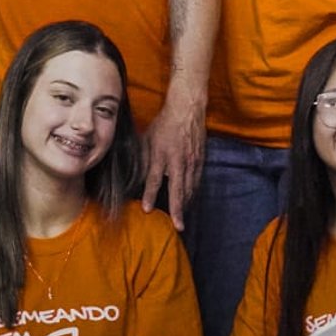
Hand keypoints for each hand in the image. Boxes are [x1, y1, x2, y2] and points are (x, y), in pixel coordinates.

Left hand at [139, 92, 204, 229]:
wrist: (187, 109)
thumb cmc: (164, 123)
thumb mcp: (147, 138)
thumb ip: (142, 157)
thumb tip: (135, 174)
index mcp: (162, 154)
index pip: (154, 179)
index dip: (150, 195)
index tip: (147, 210)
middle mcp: (178, 160)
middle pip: (178, 190)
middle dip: (178, 210)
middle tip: (178, 226)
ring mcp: (192, 161)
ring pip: (190, 188)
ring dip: (186, 204)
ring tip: (182, 218)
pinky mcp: (200, 160)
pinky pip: (196, 181)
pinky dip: (193, 193)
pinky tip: (189, 200)